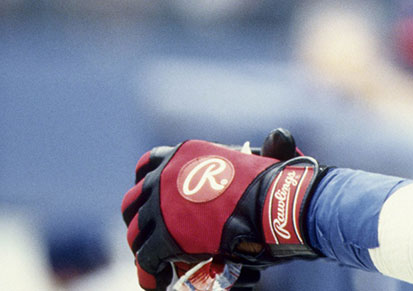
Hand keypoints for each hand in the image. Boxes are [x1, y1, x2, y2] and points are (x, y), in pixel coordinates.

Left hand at [121, 129, 326, 289]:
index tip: (158, 200)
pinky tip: (162, 277)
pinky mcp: (164, 237)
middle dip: (140, 219)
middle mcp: (164, 176)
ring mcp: (161, 206)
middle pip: (133, 201)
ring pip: (136, 233)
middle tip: (155, 234)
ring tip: (159, 261)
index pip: (148, 165)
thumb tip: (280, 135)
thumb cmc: (279, 183)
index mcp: (184, 154)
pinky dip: (151, 271)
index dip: (151, 184)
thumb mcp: (270, 156)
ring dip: (144, 246)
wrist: (276, 206)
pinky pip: (146, 257)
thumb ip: (267, 148)